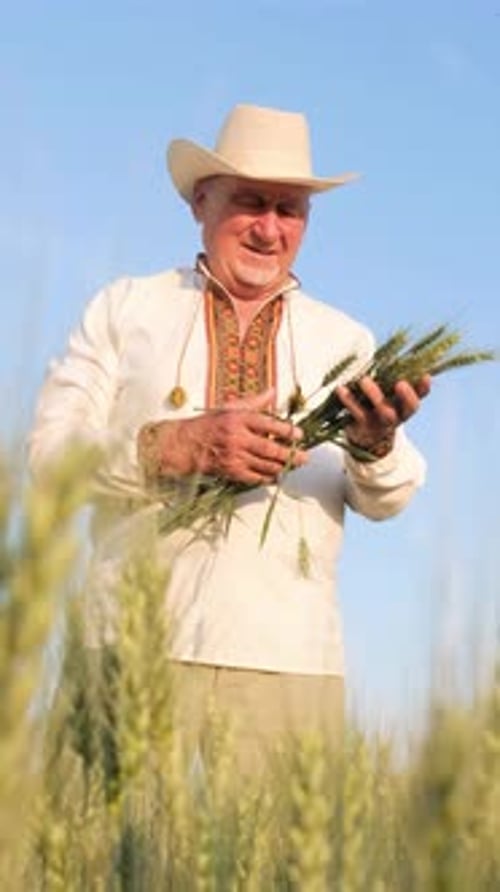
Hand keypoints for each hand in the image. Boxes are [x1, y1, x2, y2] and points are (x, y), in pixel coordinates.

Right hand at [138, 389, 307, 485]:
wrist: (185, 445)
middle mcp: (237, 438)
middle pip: (270, 449)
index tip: (300, 434)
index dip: (287, 431)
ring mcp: (233, 457)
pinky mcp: (230, 472)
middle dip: (291, 455)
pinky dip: (268, 478)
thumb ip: (254, 402)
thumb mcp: (230, 407)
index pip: (269, 424)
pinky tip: (277, 476)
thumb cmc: (209, 424)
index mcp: (238, 419)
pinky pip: (254, 478)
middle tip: (305, 457)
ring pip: (265, 465)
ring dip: (283, 467)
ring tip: (295, 466)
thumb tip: (274, 391)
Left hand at [335, 374, 430, 457]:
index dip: (424, 388)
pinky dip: (348, 400)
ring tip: (364, 380)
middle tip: (400, 383)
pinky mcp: (362, 427)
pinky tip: (340, 389)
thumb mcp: (386, 395)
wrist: (365, 439)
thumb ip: (390, 378)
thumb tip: (392, 350)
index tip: (425, 375)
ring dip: (374, 395)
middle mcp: (398, 416)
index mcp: (406, 406)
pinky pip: (356, 413)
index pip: (420, 395)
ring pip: (382, 411)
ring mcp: (381, 423)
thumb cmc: (378, 406)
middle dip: (406, 395)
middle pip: (408, 408)